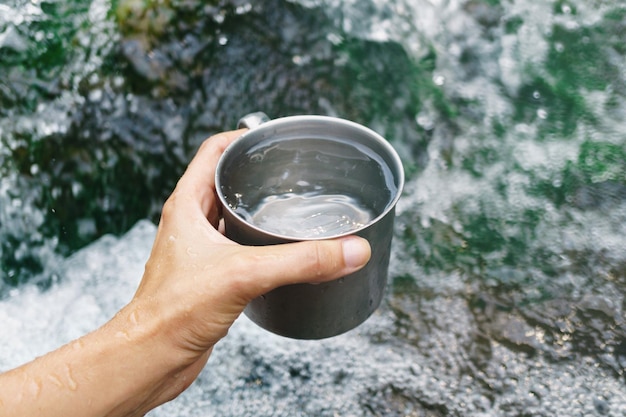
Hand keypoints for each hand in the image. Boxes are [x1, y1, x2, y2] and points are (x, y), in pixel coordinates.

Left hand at [124, 129, 371, 407]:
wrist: (151, 357)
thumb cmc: (172, 312)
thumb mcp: (244, 274)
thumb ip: (300, 261)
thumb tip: (350, 250)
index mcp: (187, 204)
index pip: (213, 150)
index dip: (243, 136)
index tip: (274, 136)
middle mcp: (191, 222)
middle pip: (226, 181)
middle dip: (259, 173)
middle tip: (294, 174)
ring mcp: (200, 250)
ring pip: (233, 216)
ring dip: (260, 210)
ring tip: (294, 209)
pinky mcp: (210, 277)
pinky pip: (239, 248)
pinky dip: (261, 244)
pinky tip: (282, 254)